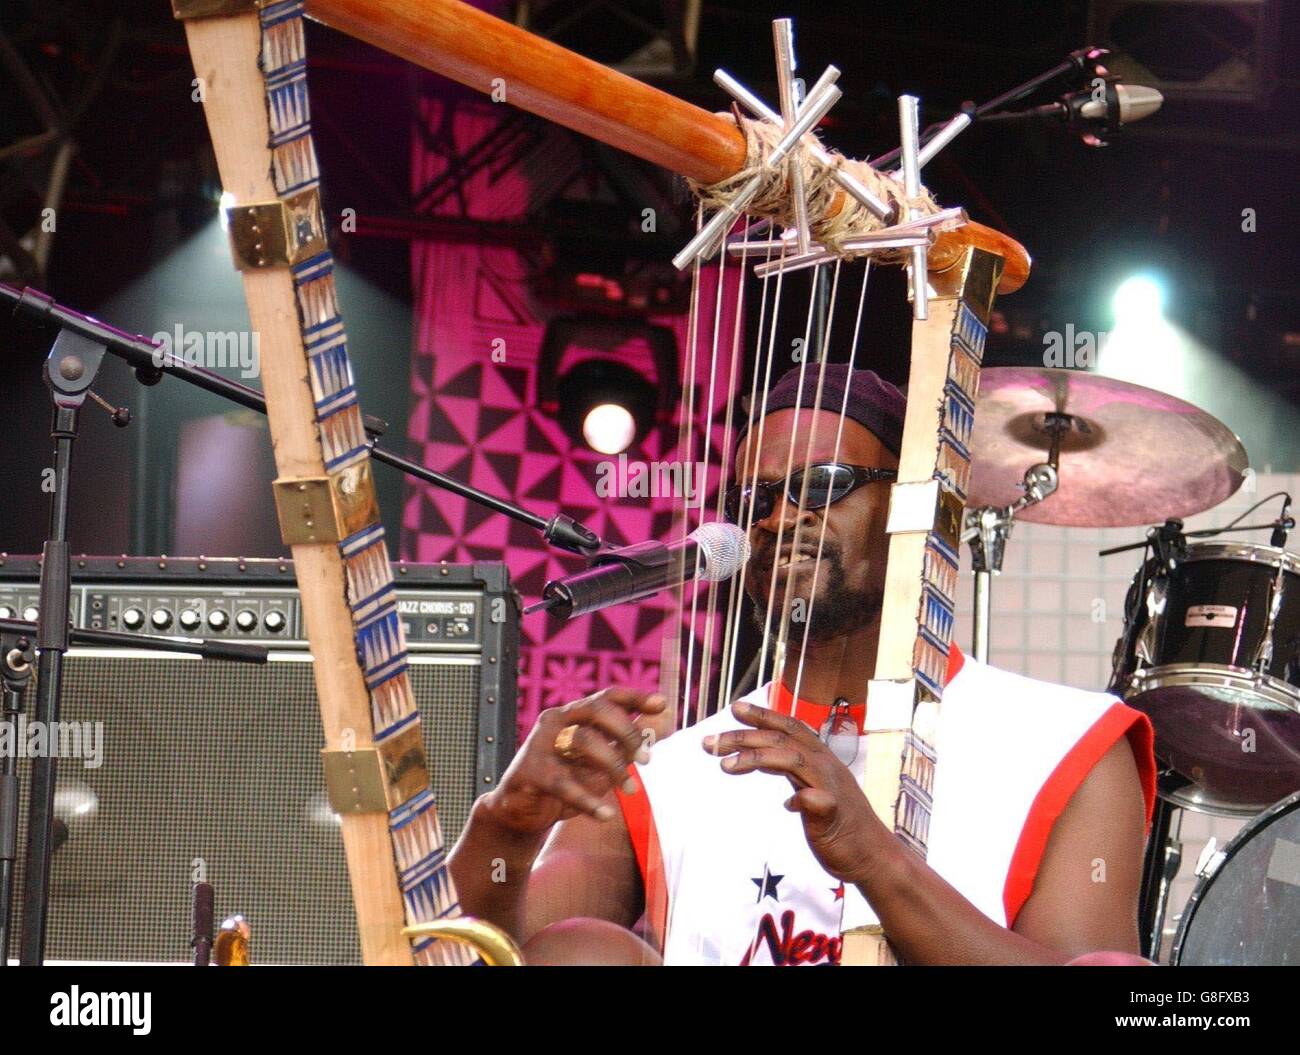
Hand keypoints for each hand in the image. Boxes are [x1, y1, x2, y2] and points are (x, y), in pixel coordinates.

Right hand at [478, 687, 665, 837]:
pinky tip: (605, 814)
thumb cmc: (567, 780)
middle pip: (597, 709)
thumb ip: (629, 742)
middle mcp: (557, 721)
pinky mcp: (529, 771)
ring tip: (630, 790)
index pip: (609, 696)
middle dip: (627, 731)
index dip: (636, 697)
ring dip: (613, 766)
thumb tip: (666, 720)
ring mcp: (540, 743)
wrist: (523, 812)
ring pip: (583, 740)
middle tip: (647, 758)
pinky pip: (562, 782)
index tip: (662, 703)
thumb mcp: (603, 762)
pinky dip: (587, 799)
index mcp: (576, 714)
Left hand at [702, 699, 883, 885]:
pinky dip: (799, 798)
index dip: (763, 715)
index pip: (789, 727)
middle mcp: (826, 766)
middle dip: (743, 737)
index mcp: (820, 758)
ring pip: (792, 760)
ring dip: (756, 758)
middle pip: (782, 740)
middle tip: (709, 743)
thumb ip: (791, 772)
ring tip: (724, 766)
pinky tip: (786, 805)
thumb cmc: (839, 823)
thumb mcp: (811, 788)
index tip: (734, 708)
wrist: (873, 856)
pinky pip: (817, 801)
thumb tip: (761, 759)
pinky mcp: (834, 814)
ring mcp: (831, 788)